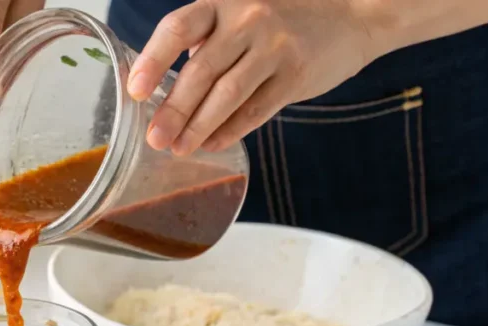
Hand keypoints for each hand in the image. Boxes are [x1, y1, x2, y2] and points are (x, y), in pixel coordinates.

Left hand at [127, 0, 375, 154]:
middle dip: (173, 109)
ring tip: (178, 148)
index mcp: (223, 3)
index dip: (153, 59)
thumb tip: (163, 91)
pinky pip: (255, 109)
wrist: (351, 15)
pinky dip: (230, 130)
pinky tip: (212, 145)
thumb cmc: (281, 21)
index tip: (135, 90)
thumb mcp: (239, 16)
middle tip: (154, 138)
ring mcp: (275, 46)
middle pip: (201, 69)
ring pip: (227, 93)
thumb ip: (205, 44)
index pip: (178, 27)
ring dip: (198, 126)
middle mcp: (248, 19)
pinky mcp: (296, 74)